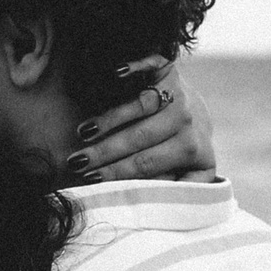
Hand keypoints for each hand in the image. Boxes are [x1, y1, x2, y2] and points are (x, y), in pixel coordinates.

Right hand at [69, 56, 217, 182]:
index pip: (148, 164)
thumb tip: (143, 204)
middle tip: (75, 162)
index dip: (117, 172)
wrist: (195, 116)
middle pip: (140, 136)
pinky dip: (136, 67)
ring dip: (110, 118)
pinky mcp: (170, 71)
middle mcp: (188, 119)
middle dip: (104, 151)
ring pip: (141, 104)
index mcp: (192, 150)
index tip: (91, 180)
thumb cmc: (178, 154)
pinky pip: (152, 66)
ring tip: (82, 132)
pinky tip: (116, 73)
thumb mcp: (186, 176)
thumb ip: (174, 191)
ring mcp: (180, 93)